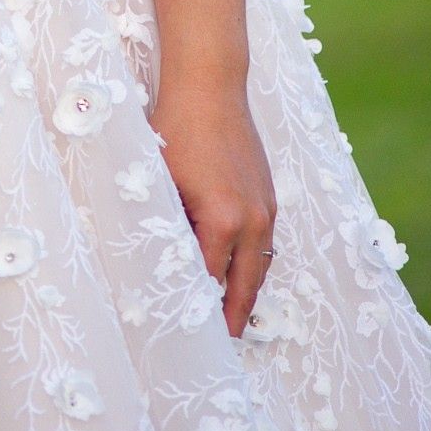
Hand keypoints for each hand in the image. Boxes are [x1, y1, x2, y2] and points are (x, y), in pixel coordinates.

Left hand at [150, 79, 276, 339]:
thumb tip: (161, 262)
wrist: (210, 86)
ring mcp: (266, 209)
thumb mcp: (161, 181)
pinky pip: (265, 243)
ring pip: (260, 266)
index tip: (187, 334)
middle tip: (222, 345)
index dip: (197, 309)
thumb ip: (166, 224)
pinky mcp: (270, 196)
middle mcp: (252, 221)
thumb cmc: (175, 129)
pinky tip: (239, 273)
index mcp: (221, 220)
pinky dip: (254, 263)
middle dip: (233, 316)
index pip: (209, 281)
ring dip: (247, 292)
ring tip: (231, 318)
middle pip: (245, 285)